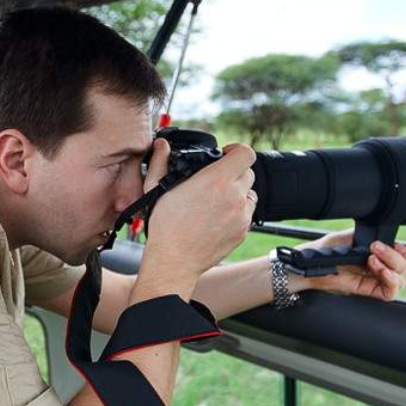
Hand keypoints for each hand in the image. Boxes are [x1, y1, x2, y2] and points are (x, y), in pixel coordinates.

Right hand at [141, 139, 256, 284]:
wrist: (174, 260)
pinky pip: (246, 214)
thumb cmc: (165, 226)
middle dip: (234, 172)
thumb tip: (161, 146)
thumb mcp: (156, 188)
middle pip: (248, 173)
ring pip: (249, 194)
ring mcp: (241, 216)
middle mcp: (233, 196)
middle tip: (216, 180)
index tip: (226, 154)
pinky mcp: (242, 232)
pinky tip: (217, 218)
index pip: (245, 153)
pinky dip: (236, 212)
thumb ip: (160, 162)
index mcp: (216, 180)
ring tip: (217, 201)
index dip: (237, 149)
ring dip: (237, 193)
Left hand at [292, 229, 405, 301]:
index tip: (393, 244)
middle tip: (376, 249)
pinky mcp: (370, 291)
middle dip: (397, 256)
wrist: (312, 263)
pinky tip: (378, 271)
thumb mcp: (349, 237)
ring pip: (402, 279)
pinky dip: (390, 281)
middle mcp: (381, 267)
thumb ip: (368, 235)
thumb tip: (382, 236)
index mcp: (380, 254)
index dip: (405, 251)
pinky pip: (391, 293)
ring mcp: (376, 280)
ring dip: (390, 265)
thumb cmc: (326, 250)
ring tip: (370, 259)